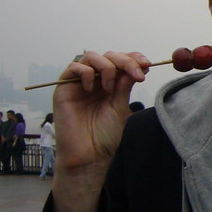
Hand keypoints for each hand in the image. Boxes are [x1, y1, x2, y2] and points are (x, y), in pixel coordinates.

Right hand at [53, 50, 150, 171]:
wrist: (89, 156)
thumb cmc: (104, 136)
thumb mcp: (120, 106)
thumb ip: (125, 85)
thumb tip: (138, 65)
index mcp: (110, 84)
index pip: (120, 61)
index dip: (133, 58)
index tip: (147, 63)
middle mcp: (95, 81)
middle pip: (108, 56)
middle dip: (125, 61)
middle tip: (137, 74)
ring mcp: (79, 83)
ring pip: (91, 57)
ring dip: (107, 67)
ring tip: (110, 89)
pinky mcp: (63, 88)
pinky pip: (73, 67)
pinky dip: (86, 73)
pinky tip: (92, 89)